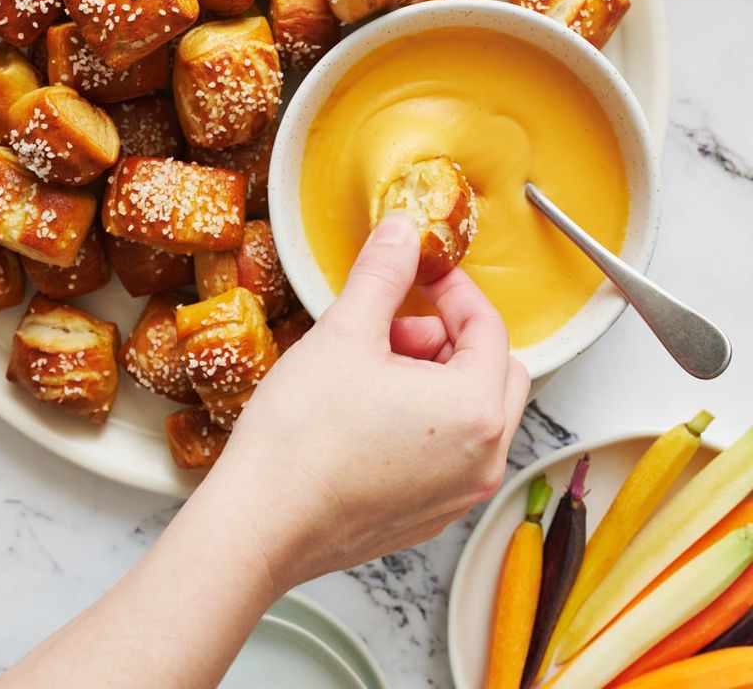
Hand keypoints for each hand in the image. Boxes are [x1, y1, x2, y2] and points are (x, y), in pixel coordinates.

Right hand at [212, 211, 529, 592]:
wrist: (260, 524)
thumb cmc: (302, 438)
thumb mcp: (345, 331)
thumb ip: (384, 272)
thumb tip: (401, 231)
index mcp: (476, 409)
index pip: (488, 326)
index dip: (453, 289)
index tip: (422, 274)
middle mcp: (483, 460)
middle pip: (495, 371)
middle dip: (450, 336)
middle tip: (396, 325)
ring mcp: (458, 495)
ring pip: (475, 414)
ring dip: (437, 377)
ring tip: (373, 368)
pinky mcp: (428, 517)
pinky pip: (451, 453)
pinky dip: (427, 420)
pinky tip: (369, 411)